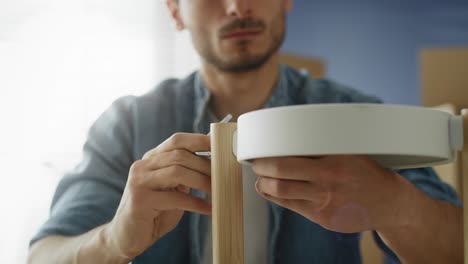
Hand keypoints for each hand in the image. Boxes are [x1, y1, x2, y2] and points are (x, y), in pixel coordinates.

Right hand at [105, 133, 211, 259]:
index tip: (219, 146)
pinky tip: (208, 208)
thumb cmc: (154, 212)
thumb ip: (185, 174)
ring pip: (177, 172)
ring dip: (202, 181)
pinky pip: (175, 198)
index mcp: (151, 159)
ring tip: (217, 191)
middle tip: (223, 175)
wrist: (126, 236)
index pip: (176, 141)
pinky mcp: (140, 200)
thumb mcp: (171, 188)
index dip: (199, 140)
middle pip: (180, 155)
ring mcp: (139, 182)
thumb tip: (213, 162)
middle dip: (205, 165)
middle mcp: (143, 166)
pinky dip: (196, 203)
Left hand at [252, 155, 403, 232]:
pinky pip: (290, 205)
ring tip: (260, 178)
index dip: (272, 148)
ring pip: (281, 189)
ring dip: (263, 183)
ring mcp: (325, 199)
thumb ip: (322, 148)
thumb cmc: (365, 172)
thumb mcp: (349, 152)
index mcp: (335, 156)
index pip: (294, 148)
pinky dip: (274, 197)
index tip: (262, 145)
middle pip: (280, 169)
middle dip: (261, 165)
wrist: (390, 203)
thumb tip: (289, 140)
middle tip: (256, 163)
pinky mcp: (322, 217)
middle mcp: (328, 177)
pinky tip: (269, 191)